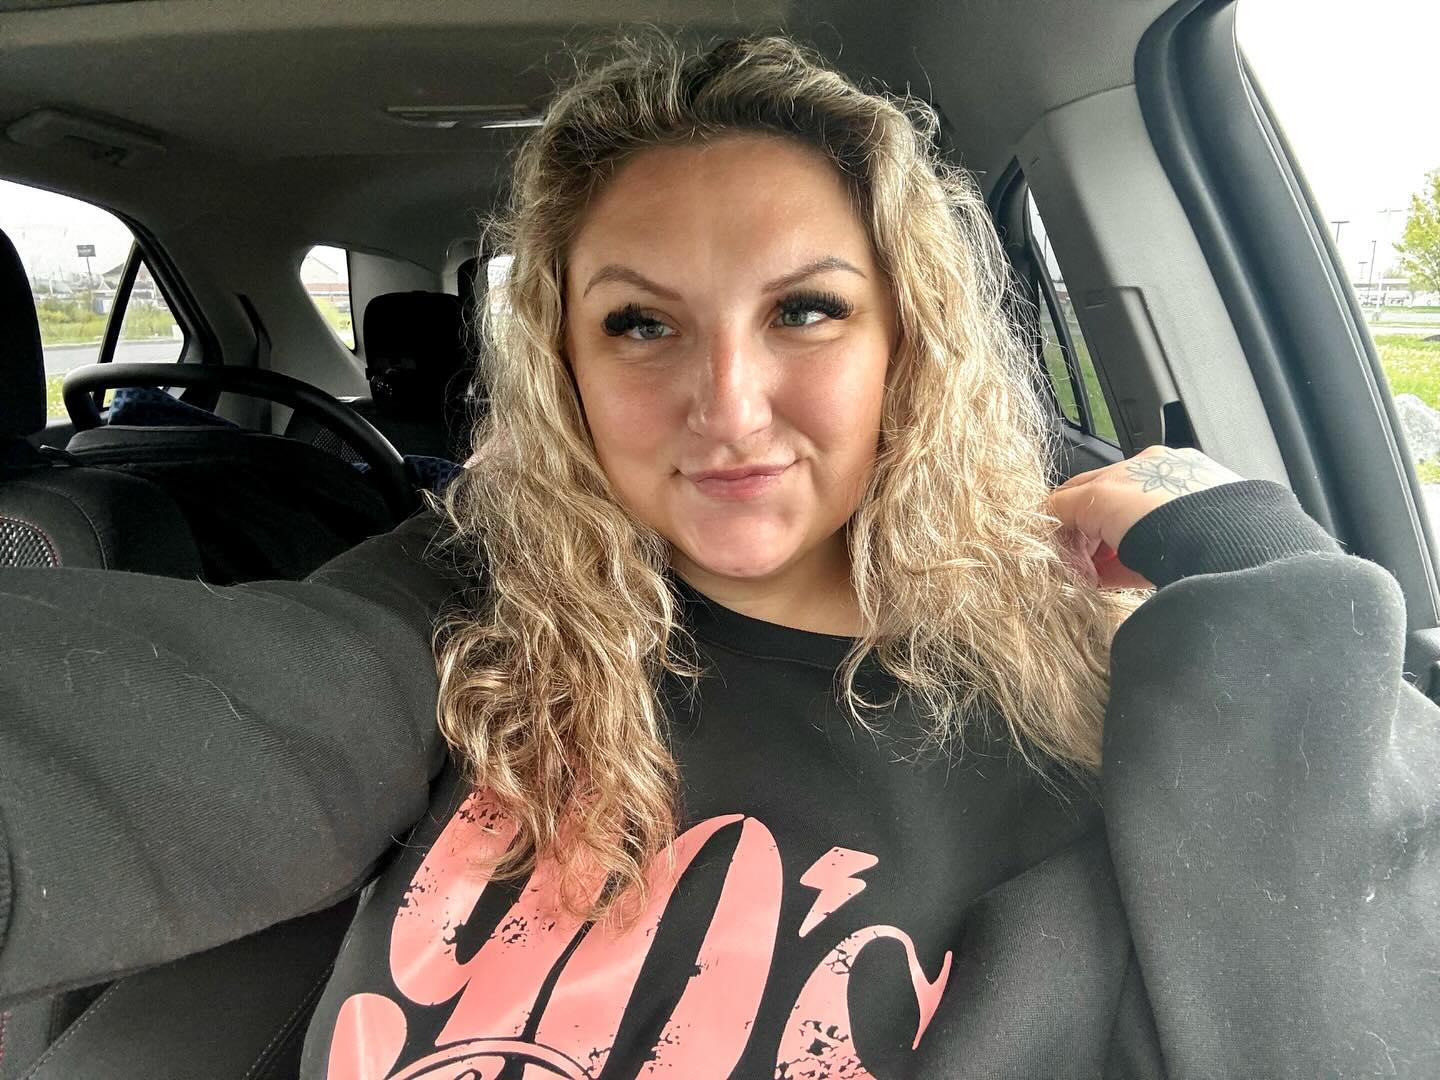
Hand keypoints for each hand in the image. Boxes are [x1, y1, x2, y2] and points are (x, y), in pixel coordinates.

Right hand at [1047, 445, 1244, 587]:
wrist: (1223, 547)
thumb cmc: (1166, 513)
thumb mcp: (1097, 499)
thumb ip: (1063, 506)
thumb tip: (1043, 516)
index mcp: (1145, 463)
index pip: (1087, 487)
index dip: (1062, 517)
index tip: (1051, 542)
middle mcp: (1167, 485)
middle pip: (1106, 514)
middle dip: (1083, 540)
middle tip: (1071, 564)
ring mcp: (1183, 518)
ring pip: (1125, 538)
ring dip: (1102, 558)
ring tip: (1090, 579)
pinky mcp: (1192, 551)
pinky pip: (1146, 560)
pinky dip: (1123, 571)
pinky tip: (1110, 584)